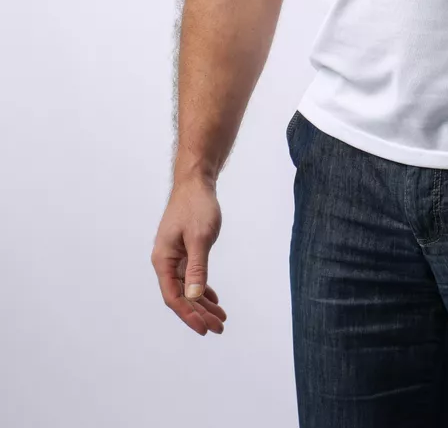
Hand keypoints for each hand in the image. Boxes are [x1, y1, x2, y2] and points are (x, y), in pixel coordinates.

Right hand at [150, 175, 227, 335]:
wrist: (195, 182)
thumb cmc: (196, 206)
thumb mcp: (199, 238)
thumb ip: (197, 268)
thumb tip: (194, 297)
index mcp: (163, 260)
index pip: (173, 297)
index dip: (189, 315)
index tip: (205, 329)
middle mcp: (165, 261)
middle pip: (181, 296)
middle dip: (199, 313)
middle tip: (219, 327)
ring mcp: (174, 256)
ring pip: (187, 288)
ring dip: (203, 303)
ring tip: (220, 318)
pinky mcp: (183, 250)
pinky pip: (191, 277)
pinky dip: (202, 289)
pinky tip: (213, 299)